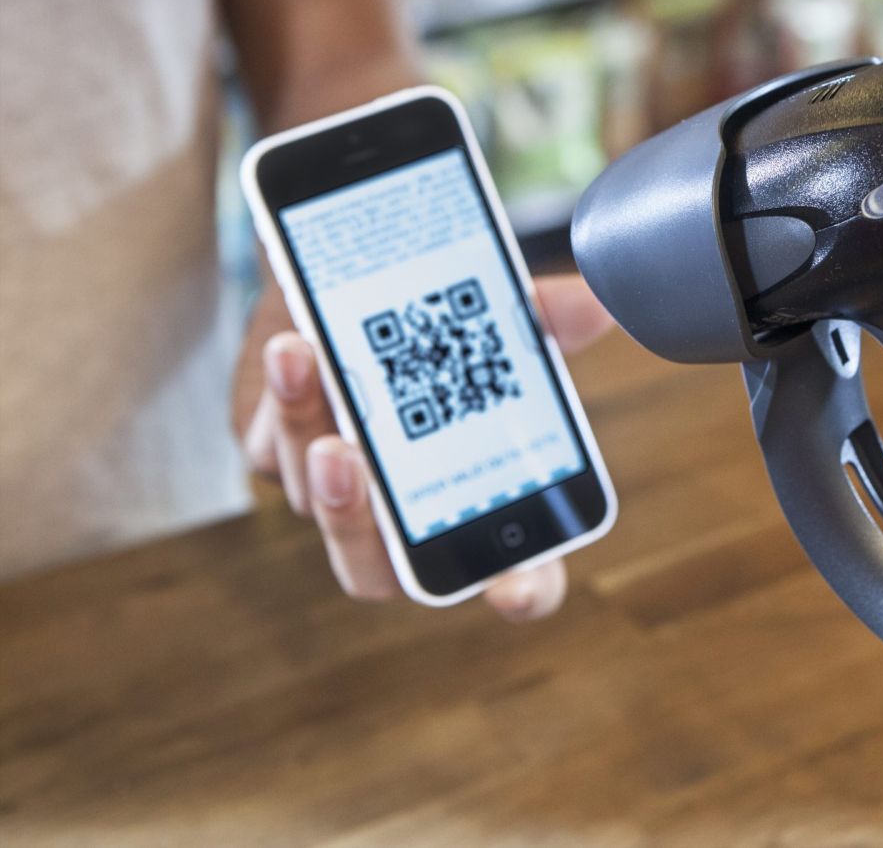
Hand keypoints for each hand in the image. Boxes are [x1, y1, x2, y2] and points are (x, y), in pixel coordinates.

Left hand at [234, 274, 613, 619]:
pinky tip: (294, 352)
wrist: (357, 305)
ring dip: (309, 436)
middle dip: (353, 519)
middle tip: (348, 456)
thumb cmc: (442, 343)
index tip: (514, 592)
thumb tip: (591, 304)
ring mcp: (340, 496)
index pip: (515, 575)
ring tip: (308, 363)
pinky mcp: (285, 456)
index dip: (521, 591)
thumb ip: (539, 323)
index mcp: (480, 505)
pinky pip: (277, 450)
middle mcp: (404, 522)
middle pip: (372, 571)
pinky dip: (285, 401)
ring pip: (314, 501)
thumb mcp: (497, 327)